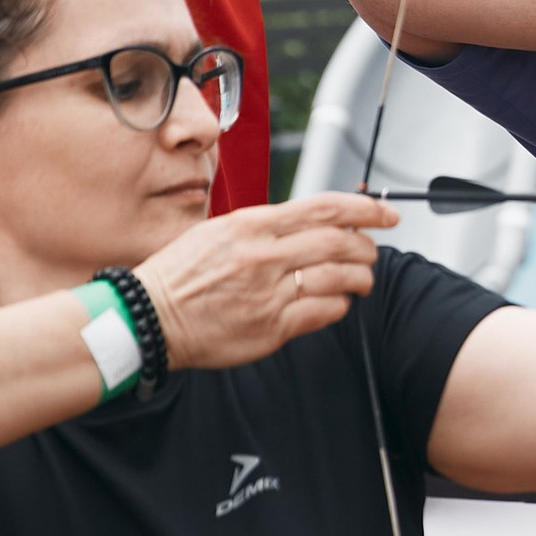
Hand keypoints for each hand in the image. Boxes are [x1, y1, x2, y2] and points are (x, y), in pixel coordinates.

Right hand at [140, 192, 394, 370]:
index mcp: (252, 225)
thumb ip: (264, 227)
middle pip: (340, 243)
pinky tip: (337, 302)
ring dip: (359, 278)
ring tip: (361, 280)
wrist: (150, 316)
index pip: (324, 208)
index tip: (386, 213)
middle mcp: (264, 255)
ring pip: (338, 278)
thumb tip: (308, 223)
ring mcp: (269, 292)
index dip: (364, 209)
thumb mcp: (218, 231)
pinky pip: (322, 311)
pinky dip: (339, 305)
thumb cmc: (181, 274)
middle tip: (370, 252)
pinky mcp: (271, 327)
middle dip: (366, 247)